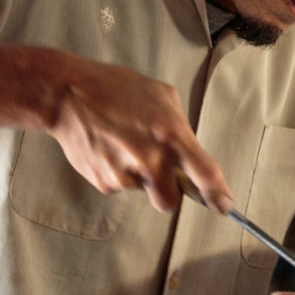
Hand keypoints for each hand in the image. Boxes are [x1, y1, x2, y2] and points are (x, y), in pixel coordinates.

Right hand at [47, 55, 232, 213]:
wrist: (70, 96)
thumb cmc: (117, 89)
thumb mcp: (161, 96)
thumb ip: (180, 127)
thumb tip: (188, 152)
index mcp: (171, 135)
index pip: (204, 174)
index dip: (217, 195)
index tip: (224, 206)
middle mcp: (151, 159)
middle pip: (169, 201)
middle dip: (166, 191)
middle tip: (156, 169)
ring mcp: (126, 174)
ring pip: (143, 191)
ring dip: (139, 177)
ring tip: (124, 146)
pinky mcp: (104, 182)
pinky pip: (121, 185)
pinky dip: (118, 172)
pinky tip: (108, 148)